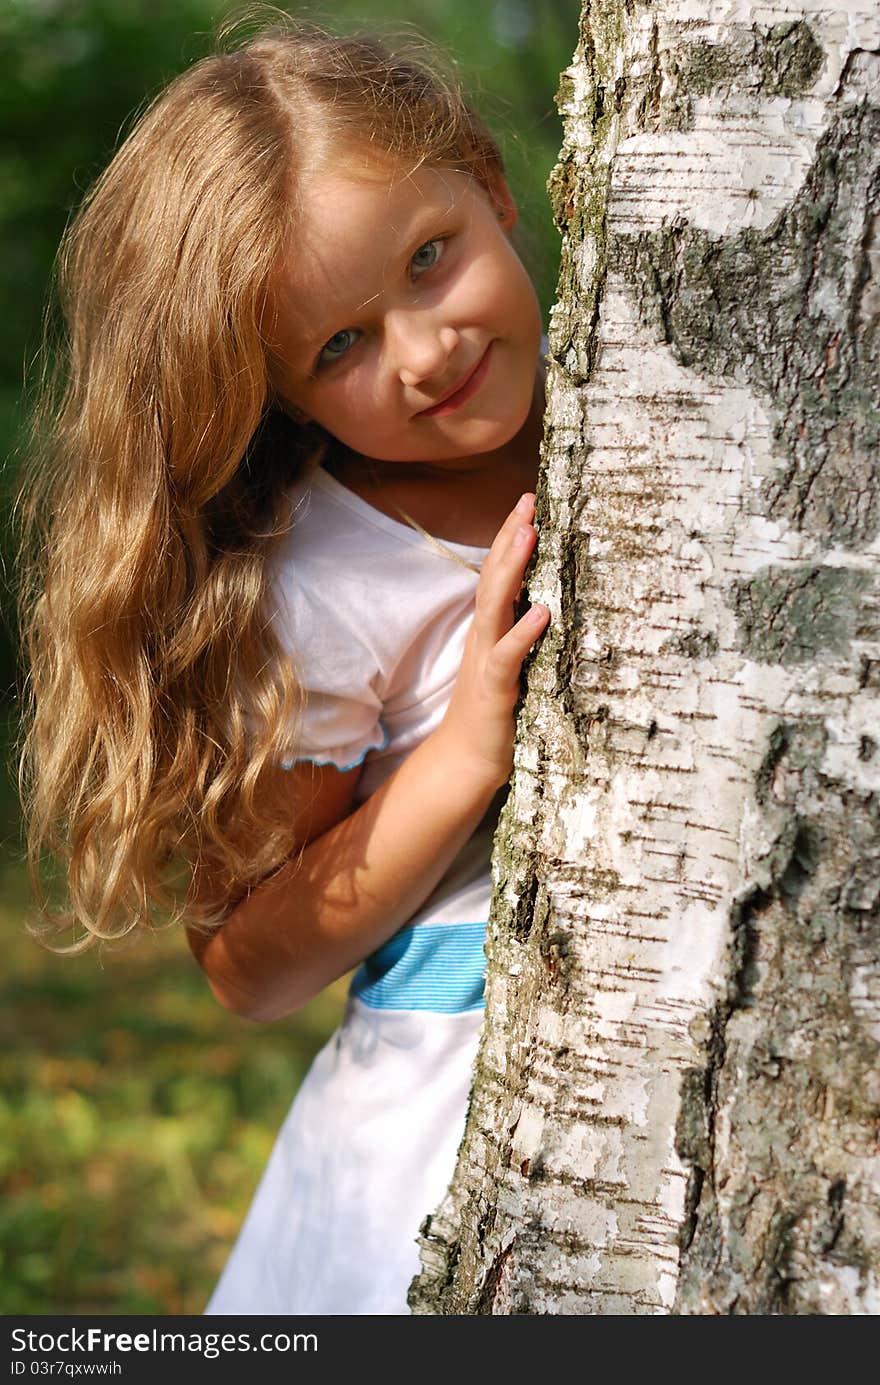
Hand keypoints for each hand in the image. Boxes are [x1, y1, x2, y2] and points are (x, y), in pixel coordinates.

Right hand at [437, 493, 549, 789]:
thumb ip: (522, 633)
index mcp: (489, 629)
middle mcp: (484, 637)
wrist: (466, 761)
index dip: (509, 537)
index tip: (528, 502)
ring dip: (512, 569)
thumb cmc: (494, 713)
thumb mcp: (511, 665)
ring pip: (496, 605)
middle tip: (527, 500)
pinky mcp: (495, 689)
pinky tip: (543, 611)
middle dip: (510, 537)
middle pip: (493, 577)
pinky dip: (523, 631)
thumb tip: (549, 602)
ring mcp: (486, 660)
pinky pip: (508, 655)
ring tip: (530, 535)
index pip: (497, 573)